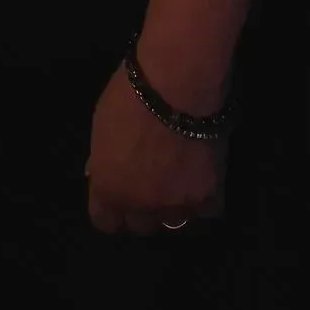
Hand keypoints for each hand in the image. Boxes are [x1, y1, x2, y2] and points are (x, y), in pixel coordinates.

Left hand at [85, 66, 226, 237]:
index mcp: (109, 190)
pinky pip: (207, 209)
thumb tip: (109, 169)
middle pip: (141, 225)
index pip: (105, 221)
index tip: (121, 192)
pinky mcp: (207, 196)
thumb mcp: (102, 126)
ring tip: (181, 180)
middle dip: (144, 208)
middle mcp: (140, 207)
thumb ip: (106, 158)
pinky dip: (206, 197)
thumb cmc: (131, 94)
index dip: (113, 208)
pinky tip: (204, 176)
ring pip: (174, 221)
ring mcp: (175, 205)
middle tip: (152, 184)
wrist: (177, 84)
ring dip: (175, 205)